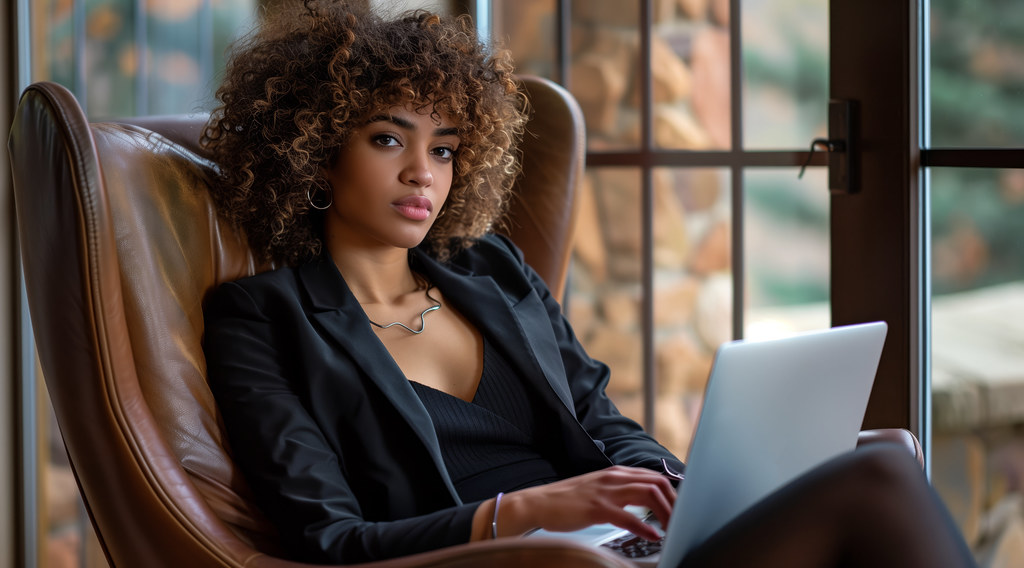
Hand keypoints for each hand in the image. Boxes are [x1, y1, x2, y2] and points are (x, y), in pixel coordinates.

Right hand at [497, 466, 675, 540]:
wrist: (538, 503)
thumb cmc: (567, 501)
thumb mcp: (598, 489)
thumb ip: (619, 491)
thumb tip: (643, 501)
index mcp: (616, 473)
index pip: (654, 477)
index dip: (672, 493)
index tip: (681, 510)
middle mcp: (614, 478)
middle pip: (657, 484)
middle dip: (675, 503)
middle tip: (682, 521)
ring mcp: (605, 491)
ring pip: (647, 495)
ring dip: (665, 513)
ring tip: (673, 529)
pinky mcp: (596, 508)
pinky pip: (628, 516)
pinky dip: (645, 526)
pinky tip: (653, 536)